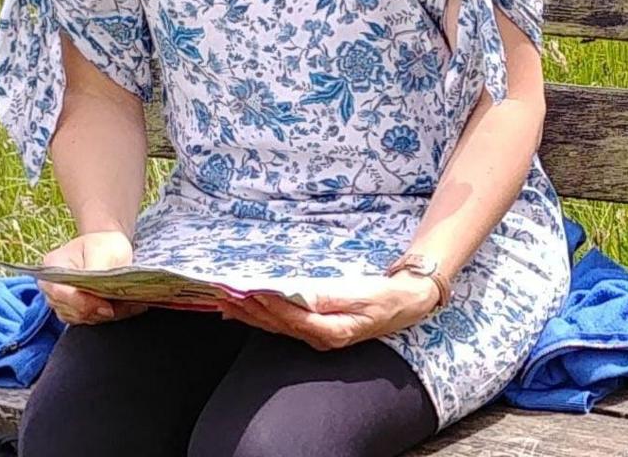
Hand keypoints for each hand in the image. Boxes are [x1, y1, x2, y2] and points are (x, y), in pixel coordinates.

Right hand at [38, 230, 148, 325]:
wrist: (107, 248)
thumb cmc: (102, 245)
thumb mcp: (102, 250)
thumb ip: (97, 273)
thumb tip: (98, 298)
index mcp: (53, 266)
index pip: (61, 292)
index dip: (82, 302)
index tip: (107, 305)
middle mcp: (53, 288)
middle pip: (71, 311)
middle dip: (98, 310)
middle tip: (123, 303)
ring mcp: (63, 303)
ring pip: (83, 319)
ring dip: (106, 314)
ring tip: (127, 303)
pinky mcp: (76, 313)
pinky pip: (92, 321)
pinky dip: (110, 315)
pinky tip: (125, 306)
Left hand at [216, 271, 442, 350]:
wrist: (404, 303)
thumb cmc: (383, 297)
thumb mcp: (359, 294)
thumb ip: (328, 296)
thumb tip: (299, 294)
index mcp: (330, 331)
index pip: (291, 317)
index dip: (268, 303)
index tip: (247, 289)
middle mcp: (320, 338)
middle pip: (277, 325)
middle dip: (249, 309)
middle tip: (223, 293)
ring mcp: (317, 336)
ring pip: (276, 327)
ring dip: (250, 314)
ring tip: (225, 302)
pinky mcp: (316, 329)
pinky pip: (284, 325)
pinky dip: (263, 317)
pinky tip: (247, 311)